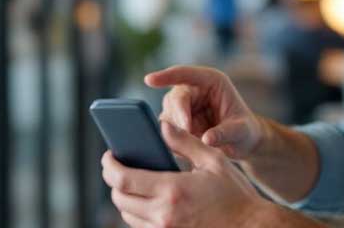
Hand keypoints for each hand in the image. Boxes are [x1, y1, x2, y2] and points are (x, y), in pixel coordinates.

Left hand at [102, 121, 265, 227]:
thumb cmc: (234, 194)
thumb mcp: (213, 160)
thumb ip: (184, 142)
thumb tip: (161, 126)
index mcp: (172, 191)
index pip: (124, 180)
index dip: (109, 166)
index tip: (108, 155)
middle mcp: (163, 216)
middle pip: (120, 199)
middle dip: (113, 181)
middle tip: (117, 165)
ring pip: (128, 217)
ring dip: (124, 198)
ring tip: (131, 180)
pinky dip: (138, 213)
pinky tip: (147, 199)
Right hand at [145, 65, 262, 159]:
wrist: (243, 144)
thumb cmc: (245, 132)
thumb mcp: (242, 131)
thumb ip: (225, 133)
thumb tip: (206, 139)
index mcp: (211, 81)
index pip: (185, 74)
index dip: (166, 76)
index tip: (149, 80)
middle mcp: (194, 90)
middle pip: (174, 98)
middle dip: (179, 116)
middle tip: (189, 131)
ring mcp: (184, 106)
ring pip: (168, 115)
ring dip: (177, 131)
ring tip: (194, 143)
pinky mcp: (177, 122)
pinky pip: (167, 130)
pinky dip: (174, 140)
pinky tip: (186, 150)